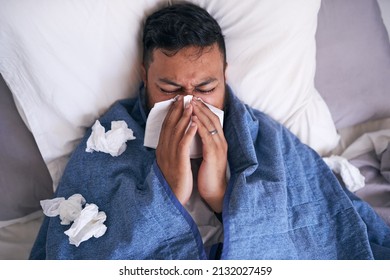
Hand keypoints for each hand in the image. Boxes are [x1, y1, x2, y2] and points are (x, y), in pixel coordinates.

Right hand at [156, 96, 197, 204]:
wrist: (171, 198)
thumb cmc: (173, 182)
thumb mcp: (169, 163)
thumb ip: (170, 151)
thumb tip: (173, 140)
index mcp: (162, 150)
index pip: (166, 128)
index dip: (171, 114)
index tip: (176, 102)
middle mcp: (164, 150)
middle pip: (169, 126)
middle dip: (176, 110)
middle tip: (182, 97)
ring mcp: (170, 156)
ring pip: (176, 132)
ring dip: (183, 117)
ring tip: (190, 105)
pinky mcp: (178, 162)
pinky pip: (183, 144)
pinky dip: (189, 132)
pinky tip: (194, 123)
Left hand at [191, 97, 226, 212]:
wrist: (215, 191)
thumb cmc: (208, 173)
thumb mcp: (207, 154)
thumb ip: (204, 142)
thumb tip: (195, 131)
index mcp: (219, 141)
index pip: (213, 120)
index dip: (204, 109)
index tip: (194, 100)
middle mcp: (221, 141)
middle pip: (212, 118)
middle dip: (201, 107)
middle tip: (191, 97)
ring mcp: (219, 147)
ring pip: (210, 125)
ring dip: (199, 113)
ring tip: (190, 104)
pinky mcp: (213, 155)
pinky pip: (206, 137)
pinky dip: (199, 127)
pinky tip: (192, 120)